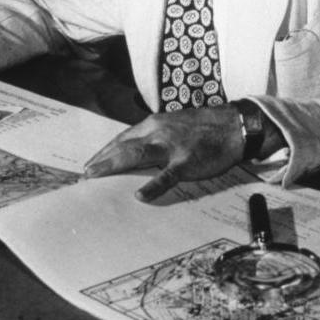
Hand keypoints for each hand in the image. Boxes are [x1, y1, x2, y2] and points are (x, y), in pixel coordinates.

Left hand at [84, 106, 244, 201]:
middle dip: (102, 160)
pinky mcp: (186, 162)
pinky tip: (140, 195)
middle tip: (85, 174)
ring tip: (96, 177)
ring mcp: (171, 147)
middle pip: (123, 146)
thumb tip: (134, 150)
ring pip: (137, 155)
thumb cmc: (203, 127)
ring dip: (114, 166)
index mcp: (154, 124)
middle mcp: (158, 132)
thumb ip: (154, 136)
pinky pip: (167, 176)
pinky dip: (153, 186)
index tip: (91, 163)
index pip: (123, 138)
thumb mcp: (174, 125)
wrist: (233, 125)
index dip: (105, 151)